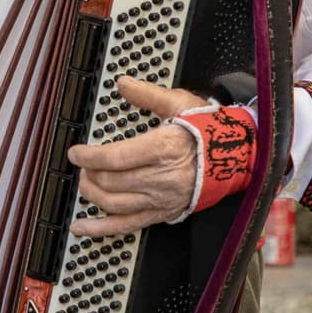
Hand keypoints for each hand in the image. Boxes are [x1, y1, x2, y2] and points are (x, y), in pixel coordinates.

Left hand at [68, 75, 207, 236]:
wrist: (236, 157)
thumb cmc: (207, 130)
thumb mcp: (179, 103)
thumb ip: (147, 94)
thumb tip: (122, 83)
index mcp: (164, 149)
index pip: (116, 159)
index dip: (89, 157)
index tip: (76, 153)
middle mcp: (162, 178)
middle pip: (112, 182)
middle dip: (89, 173)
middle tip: (82, 164)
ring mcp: (162, 199)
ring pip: (115, 205)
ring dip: (92, 195)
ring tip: (85, 183)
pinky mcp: (163, 213)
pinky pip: (127, 226)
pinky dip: (100, 229)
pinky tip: (80, 227)